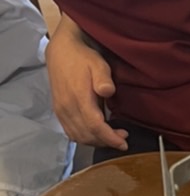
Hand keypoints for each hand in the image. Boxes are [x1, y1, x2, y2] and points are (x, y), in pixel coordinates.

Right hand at [44, 18, 127, 149]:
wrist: (61, 52)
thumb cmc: (83, 58)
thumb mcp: (98, 63)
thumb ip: (103, 78)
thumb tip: (108, 91)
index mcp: (78, 98)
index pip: (95, 126)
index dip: (110, 138)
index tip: (124, 143)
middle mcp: (67, 108)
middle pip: (87, 135)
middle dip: (106, 142)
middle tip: (122, 138)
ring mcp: (61, 111)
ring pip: (78, 136)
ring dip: (96, 142)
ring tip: (112, 136)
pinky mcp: (58, 111)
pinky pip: (70, 132)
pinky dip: (84, 138)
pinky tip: (96, 134)